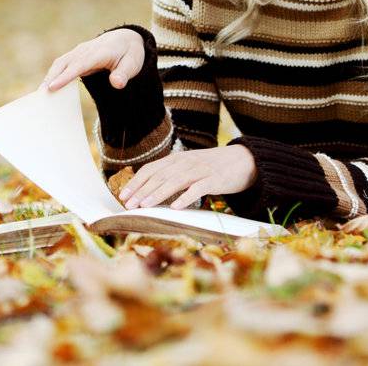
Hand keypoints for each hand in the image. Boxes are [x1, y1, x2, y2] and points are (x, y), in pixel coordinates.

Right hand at [41, 30, 144, 92]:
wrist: (125, 39)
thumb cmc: (129, 54)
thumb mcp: (133, 64)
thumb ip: (124, 74)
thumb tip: (117, 84)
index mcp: (99, 52)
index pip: (80, 65)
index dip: (65, 76)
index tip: (52, 87)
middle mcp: (86, 50)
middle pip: (64, 63)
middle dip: (51, 78)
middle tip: (40, 96)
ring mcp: (79, 52)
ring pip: (60, 63)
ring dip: (49, 77)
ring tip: (40, 95)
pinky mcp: (75, 56)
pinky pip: (61, 65)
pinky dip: (52, 75)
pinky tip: (47, 89)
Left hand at [118, 144, 256, 208]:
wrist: (243, 160)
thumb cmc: (212, 168)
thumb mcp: (189, 167)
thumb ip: (171, 175)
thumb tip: (148, 190)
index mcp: (176, 159)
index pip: (151, 169)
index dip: (136, 182)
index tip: (123, 196)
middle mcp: (185, 162)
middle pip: (159, 176)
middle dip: (142, 190)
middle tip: (129, 204)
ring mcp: (200, 170)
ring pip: (174, 181)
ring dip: (158, 194)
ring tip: (145, 206)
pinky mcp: (214, 180)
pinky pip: (197, 189)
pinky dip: (185, 197)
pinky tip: (175, 207)